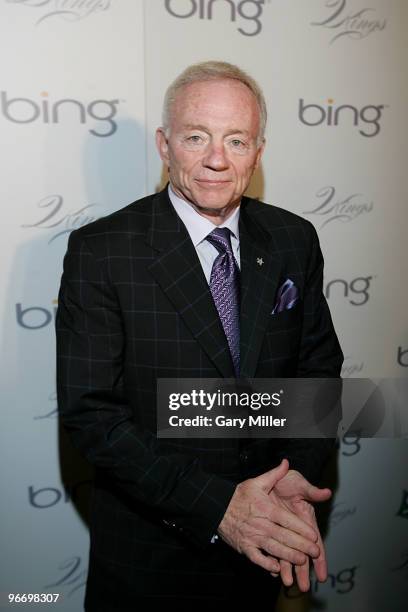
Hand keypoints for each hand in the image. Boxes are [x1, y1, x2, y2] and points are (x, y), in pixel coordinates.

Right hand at [217, 460, 319, 573]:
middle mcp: (260, 523)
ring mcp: (252, 536)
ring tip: (302, 560)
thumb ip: (274, 474)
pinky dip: (266, 564)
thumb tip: (286, 463)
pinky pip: (257, 558)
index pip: (287, 520)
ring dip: (288, 556)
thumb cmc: (239, 495)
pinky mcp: (244, 546)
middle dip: (301, 545)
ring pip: (273, 548)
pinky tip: (276, 569)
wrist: (217, 506)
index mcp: (265, 508)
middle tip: (315, 551)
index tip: (314, 536)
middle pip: (283, 536)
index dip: (301, 529)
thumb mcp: (257, 482)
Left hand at [269, 469, 330, 590]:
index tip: (322, 574)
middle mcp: (295, 528)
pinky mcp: (271, 529)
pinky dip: (273, 558)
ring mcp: (283, 530)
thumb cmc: (289, 480)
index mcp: (306, 519)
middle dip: (303, 570)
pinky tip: (272, 570)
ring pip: (287, 553)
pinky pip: (272, 547)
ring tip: (287, 583)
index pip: (314, 541)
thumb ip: (311, 491)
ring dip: (288, 568)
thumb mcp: (299, 484)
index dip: (319, 558)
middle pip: (301, 552)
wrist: (273, 478)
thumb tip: (327, 492)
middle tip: (304, 587)